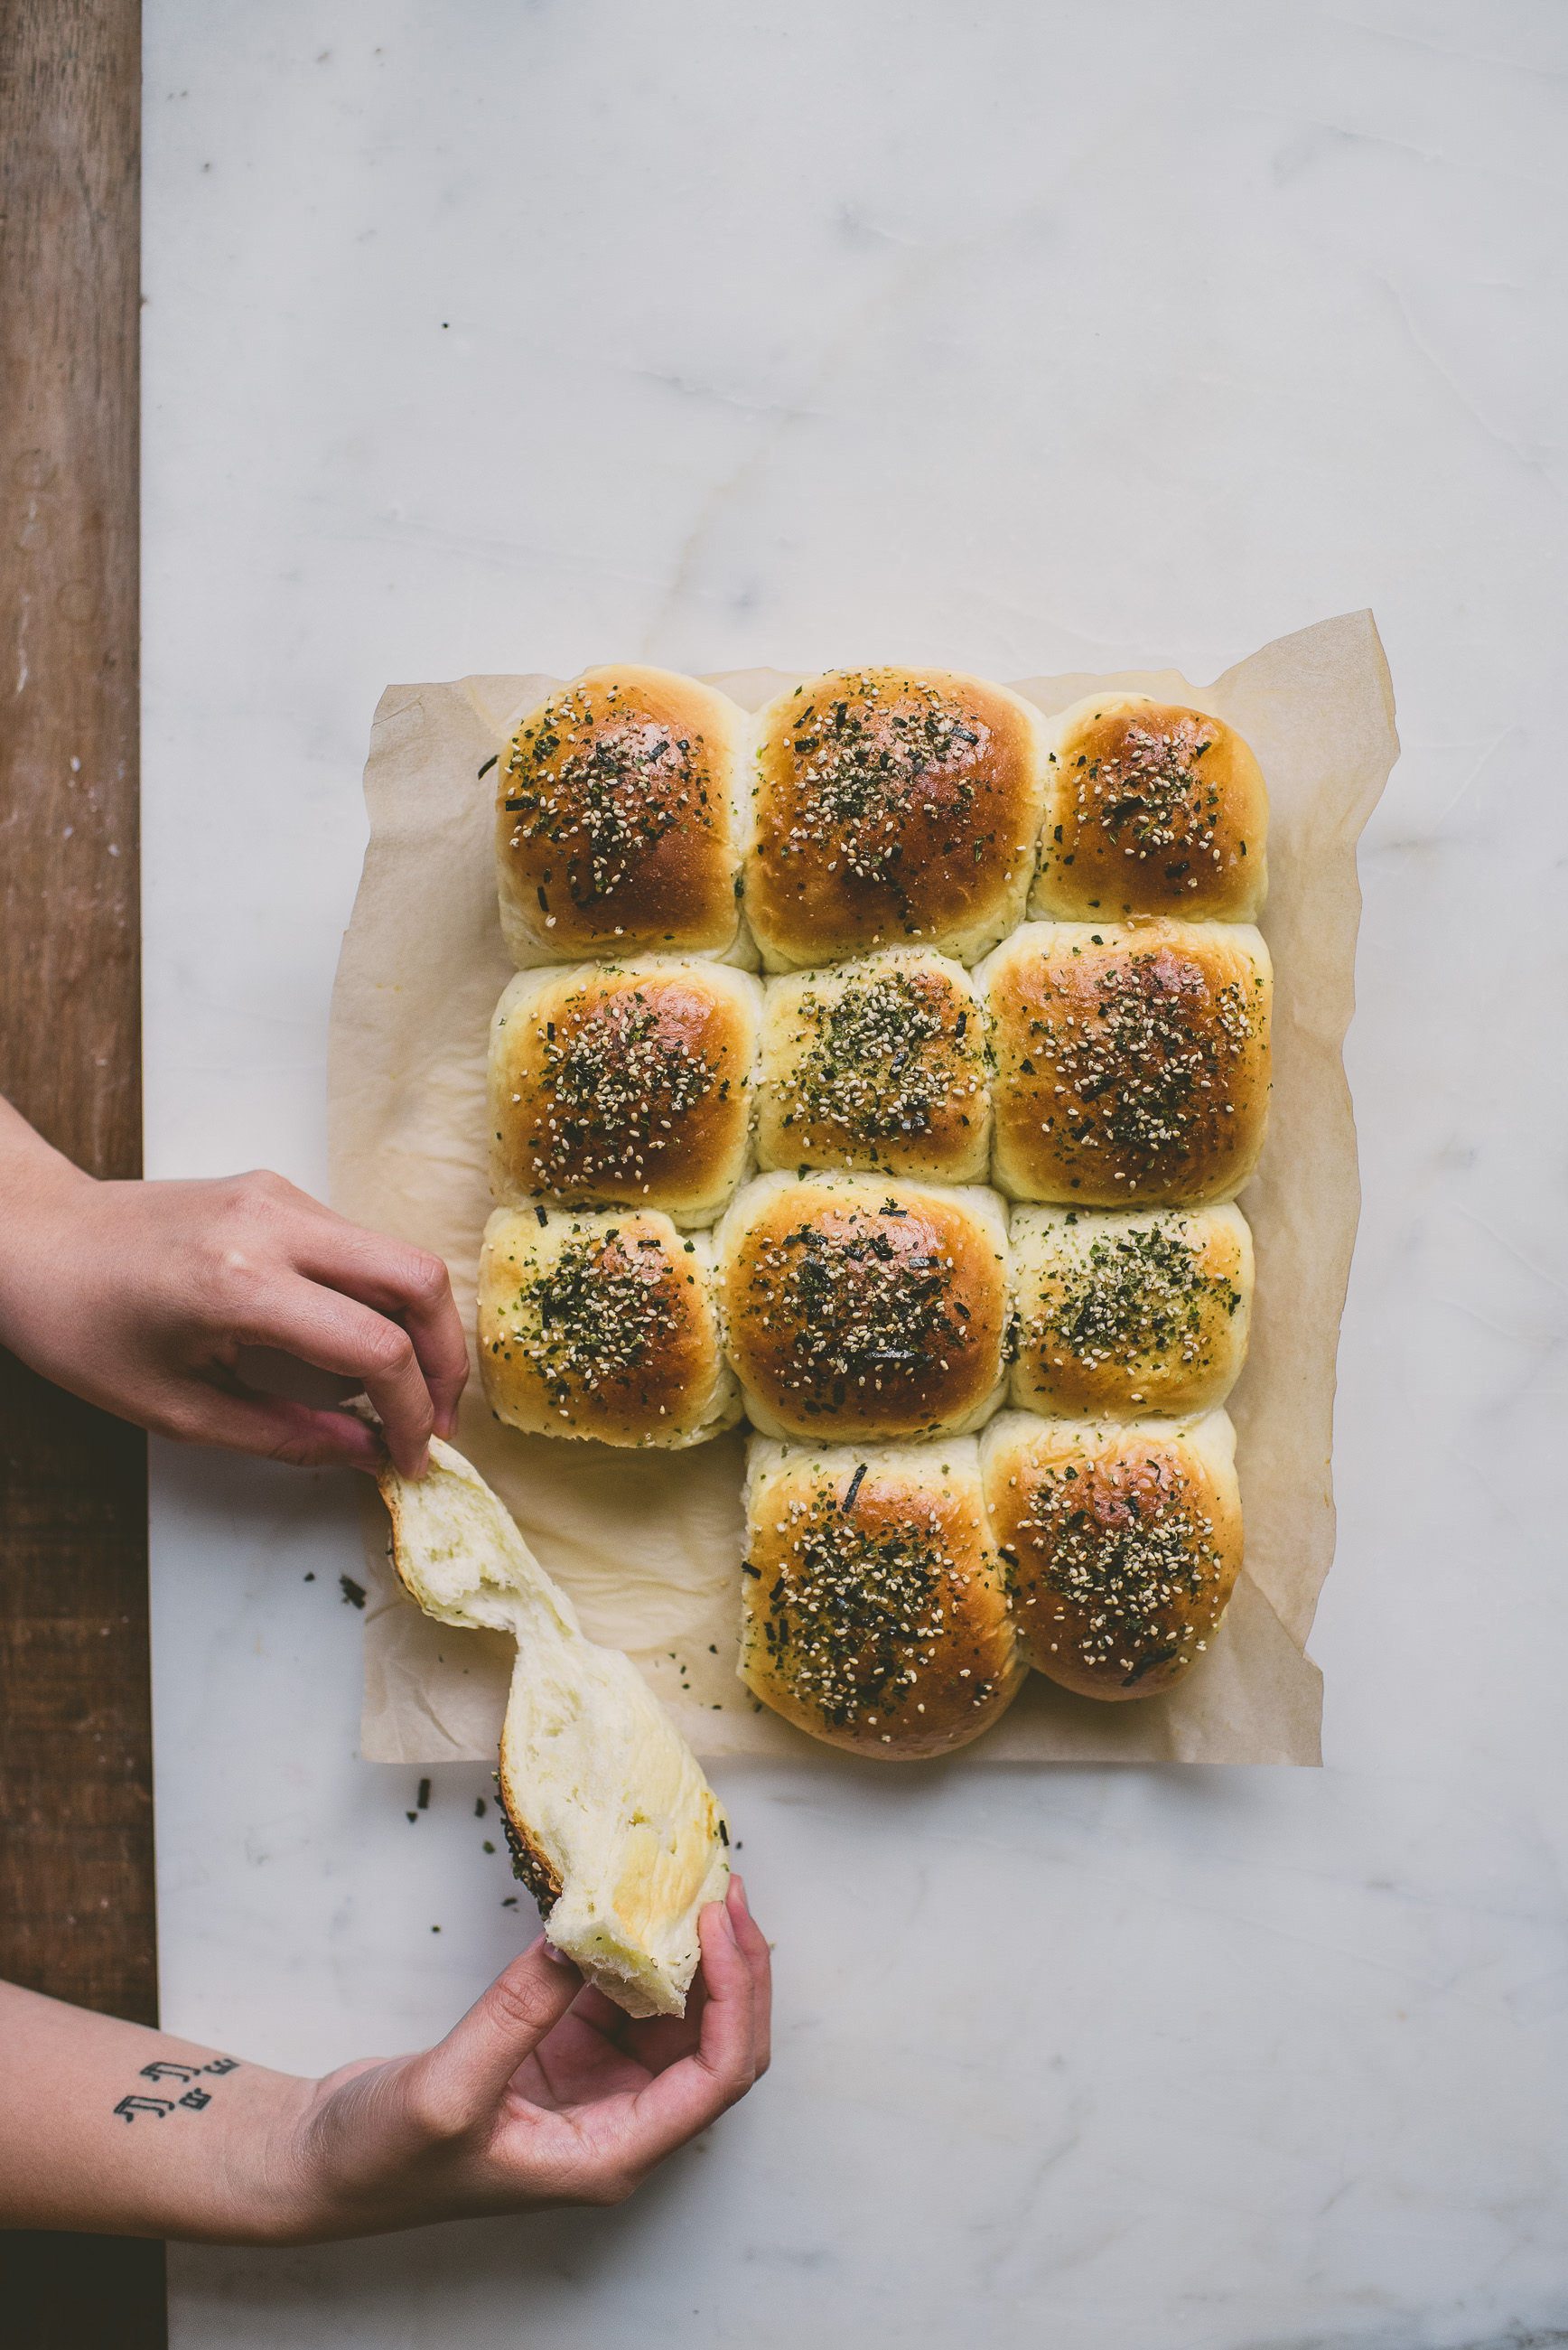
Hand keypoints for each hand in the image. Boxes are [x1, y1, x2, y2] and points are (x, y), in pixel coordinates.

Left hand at [0, 1098, 465, 1474]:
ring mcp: (280, 1195)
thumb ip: (283, 1436)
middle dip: (445, 1360)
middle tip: (436, 1421)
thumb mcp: (175, 1409)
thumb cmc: (81, 1326)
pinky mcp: (278, 1189)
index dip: (410, 1415)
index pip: (375, 1348)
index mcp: (239, 1284)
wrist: (32, 1235)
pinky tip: (346, 1350)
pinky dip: (375, 1302)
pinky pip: (358, 1246)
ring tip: (392, 1395)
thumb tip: (366, 1454)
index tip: (410, 1460)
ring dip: (414, 1330)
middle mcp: (273, 1223)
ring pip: (396, 1257)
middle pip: (417, 1279)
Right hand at [283, 1879, 770, 2238]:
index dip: (734, 1997)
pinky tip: (634, 1908)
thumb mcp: (447, 2090)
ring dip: (695, 1956)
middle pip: (717, 2046)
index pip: (715, 2077)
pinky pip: (625, 1999)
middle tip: (725, 1891)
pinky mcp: (564, 2054)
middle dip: (735, 1969)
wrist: (323, 2163)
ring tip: (694, 1885)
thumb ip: (519, 2014)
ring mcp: (595, 2088)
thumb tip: (585, 1935)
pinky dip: (639, 1954)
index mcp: (610, 2154)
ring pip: (679, 2018)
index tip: (717, 1924)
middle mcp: (619, 2124)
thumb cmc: (381, 2159)